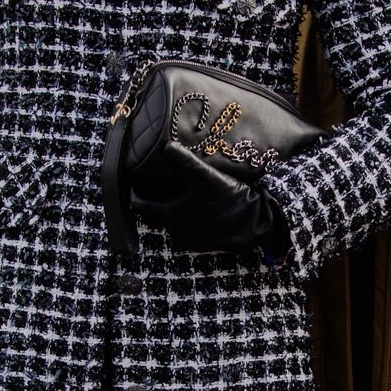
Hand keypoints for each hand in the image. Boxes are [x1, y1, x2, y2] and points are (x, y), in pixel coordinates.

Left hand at [132, 174, 290, 260]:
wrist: (254, 224)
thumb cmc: (226, 200)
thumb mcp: (204, 176)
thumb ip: (183, 160)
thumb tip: (166, 146)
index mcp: (169, 216)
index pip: (140, 205)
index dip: (136, 192)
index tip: (136, 181)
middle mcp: (175, 232)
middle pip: (156, 214)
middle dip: (157, 200)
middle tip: (160, 183)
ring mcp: (190, 240)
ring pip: (173, 221)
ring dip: (174, 209)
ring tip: (179, 192)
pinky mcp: (204, 244)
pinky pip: (188, 228)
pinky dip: (188, 217)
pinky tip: (198, 206)